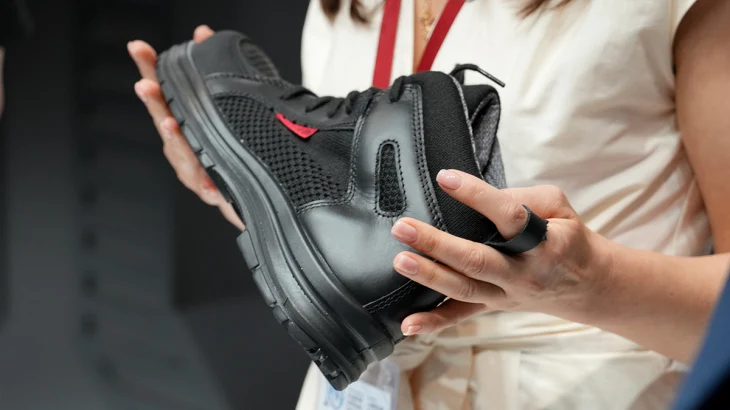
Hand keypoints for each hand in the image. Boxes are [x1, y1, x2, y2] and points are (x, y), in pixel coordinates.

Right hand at [128, 25, 244, 230]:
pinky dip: (206, 184)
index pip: (165, 92)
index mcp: (187, 124)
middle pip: (164, 121)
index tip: (139, 49)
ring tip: (172, 125)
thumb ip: (218, 72)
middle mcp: (184, 147)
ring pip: (181, 156)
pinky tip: (209, 181)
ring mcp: (195, 171)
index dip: (150, 70)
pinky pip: (208, 188)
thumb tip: (204, 35)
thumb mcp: (231, 112)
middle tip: (146, 86)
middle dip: (155, 103)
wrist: (256, 198)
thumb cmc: (238, 153)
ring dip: (175, 140)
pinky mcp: (213, 194)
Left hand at [392, 170, 613, 335]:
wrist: (587, 286)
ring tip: (400, 260)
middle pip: (476, 260)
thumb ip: (522, 197)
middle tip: (403, 227)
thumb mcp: (558, 208)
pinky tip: (408, 324)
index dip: (476, 196)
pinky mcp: (493, 307)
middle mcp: (523, 272)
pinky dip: (434, 323)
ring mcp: (506, 294)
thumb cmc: (566, 237)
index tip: (444, 177)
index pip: (508, 216)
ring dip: (429, 275)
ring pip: (464, 288)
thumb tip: (478, 195)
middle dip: (437, 244)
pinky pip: (462, 316)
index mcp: (544, 242)